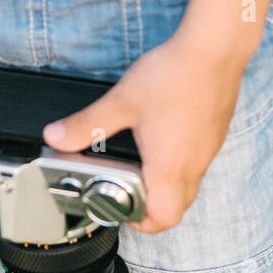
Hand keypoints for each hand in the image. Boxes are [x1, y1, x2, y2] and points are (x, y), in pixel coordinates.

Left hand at [42, 35, 246, 233]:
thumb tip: (57, 137)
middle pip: (177, 209)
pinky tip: (164, 142)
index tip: (125, 212)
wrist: (216, 48)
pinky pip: (198, 165)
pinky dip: (180, 166)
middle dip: (153, 210)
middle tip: (132, 195)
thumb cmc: (175, 75)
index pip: (163, 219)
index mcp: (169, 167)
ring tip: (144, 167)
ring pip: (189, 187)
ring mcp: (207, 151)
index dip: (143, 224)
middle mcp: (193, 165)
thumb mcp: (121, 102)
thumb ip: (86, 124)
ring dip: (167, 188)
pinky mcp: (214, 136)